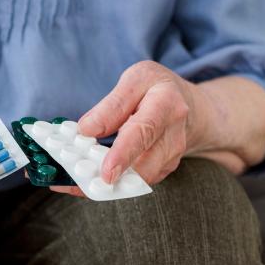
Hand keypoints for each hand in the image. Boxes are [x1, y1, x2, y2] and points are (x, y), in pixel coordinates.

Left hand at [77, 61, 198, 185]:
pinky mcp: (165, 168)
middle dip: (116, 177)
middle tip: (85, 181)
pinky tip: (95, 180)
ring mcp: (172, 154)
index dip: (124, 154)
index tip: (106, 172)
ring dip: (112, 184)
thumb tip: (87, 129)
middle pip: (147, 163)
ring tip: (82, 181)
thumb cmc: (154, 88)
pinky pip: (138, 181)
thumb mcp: (134, 80)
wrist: (183, 102)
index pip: (144, 131)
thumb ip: (112, 104)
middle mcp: (174, 133)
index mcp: (165, 103)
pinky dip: (116, 184)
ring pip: (142, 178)